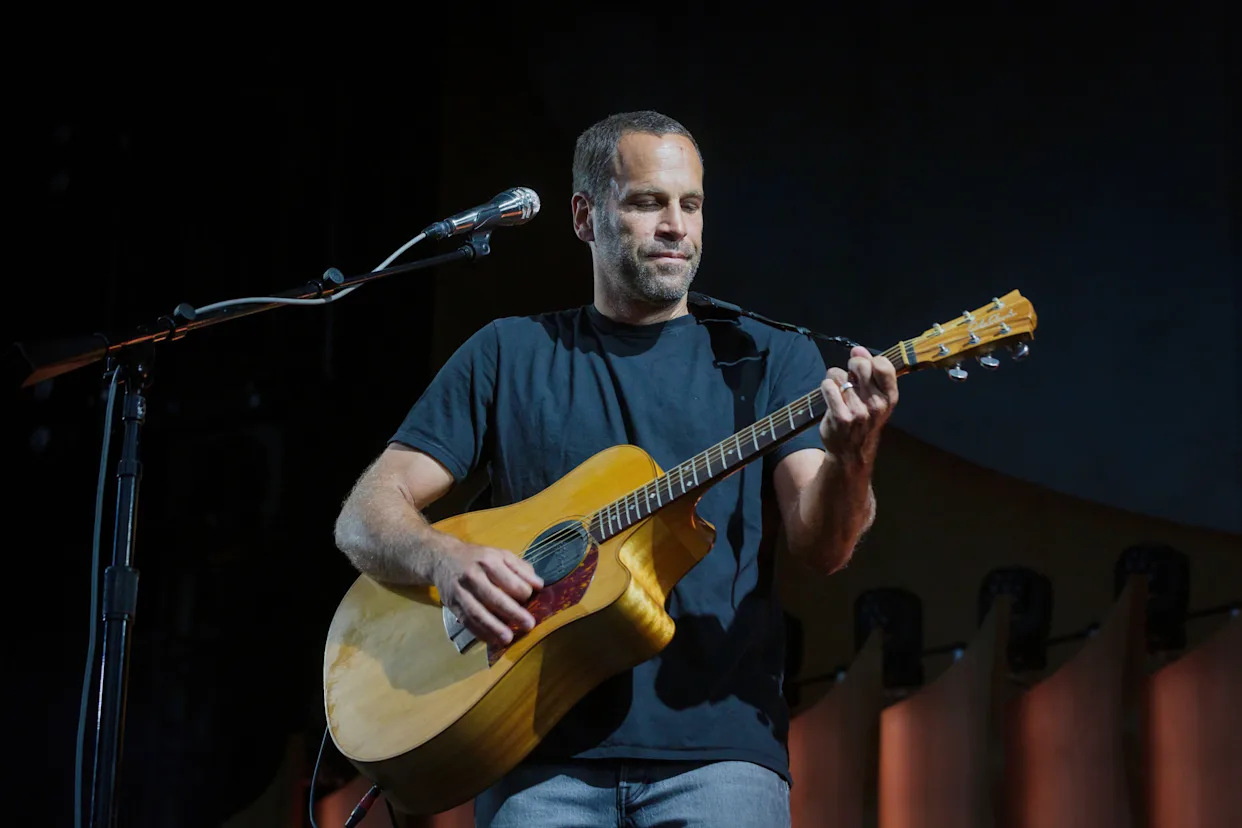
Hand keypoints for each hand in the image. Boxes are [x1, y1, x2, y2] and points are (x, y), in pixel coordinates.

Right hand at [433, 541, 543, 646]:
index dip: (524, 592)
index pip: (510, 581)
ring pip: (478, 612)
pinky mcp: (452, 604)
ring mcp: (461, 591)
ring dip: (494, 627)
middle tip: (529, 625)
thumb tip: (539, 585)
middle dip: (513, 613)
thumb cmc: (478, 558)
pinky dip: (480, 632)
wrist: (443, 558)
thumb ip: (521, 569)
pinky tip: (492, 640)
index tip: (530, 599)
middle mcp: (473, 576)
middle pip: (494, 598)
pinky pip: (467, 621)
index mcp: (489, 561)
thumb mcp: (500, 555)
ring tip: (508, 639)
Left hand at [818, 346, 898, 463]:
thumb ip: (869, 373)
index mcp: (889, 398)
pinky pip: (828, 386)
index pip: (882, 365)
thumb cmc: (863, 421)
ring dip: (835, 379)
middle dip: (851, 365)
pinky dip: (826, 387)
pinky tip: (830, 395)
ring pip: (840, 375)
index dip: (868, 359)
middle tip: (848, 376)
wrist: (851, 453)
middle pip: (860, 365)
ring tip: (839, 391)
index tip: (861, 365)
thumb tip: (857, 349)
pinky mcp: (840, 417)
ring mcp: (859, 412)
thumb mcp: (876, 400)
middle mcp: (877, 405)